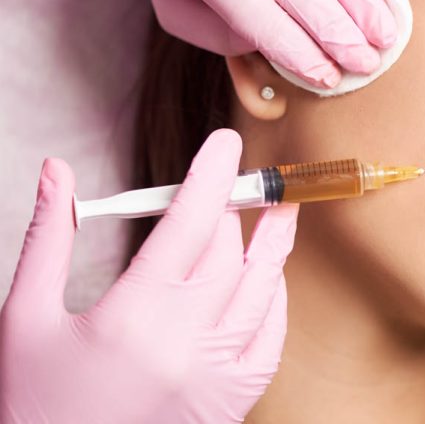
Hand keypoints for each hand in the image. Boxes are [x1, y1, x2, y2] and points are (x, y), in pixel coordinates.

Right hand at [0, 129, 296, 422]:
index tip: (226, 143)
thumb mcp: (25, 318)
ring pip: (261, 291)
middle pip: (226, 253)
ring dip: (271, 245)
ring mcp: (215, 376)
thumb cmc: (36, 400)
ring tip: (282, 209)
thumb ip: (49, 238)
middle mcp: (184, 344)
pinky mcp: (231, 401)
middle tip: (229, 183)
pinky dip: (277, 303)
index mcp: (132, 318)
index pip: (188, 225)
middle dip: (229, 209)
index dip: (211, 176)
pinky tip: (273, 280)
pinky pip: (271, 341)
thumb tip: (58, 171)